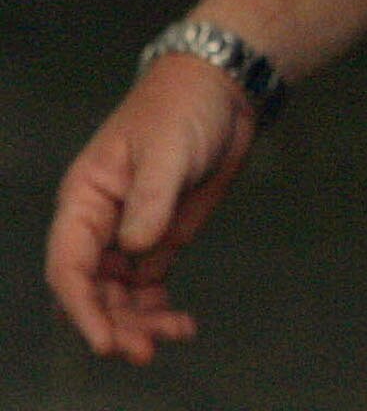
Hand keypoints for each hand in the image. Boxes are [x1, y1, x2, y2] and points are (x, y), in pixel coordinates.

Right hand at [45, 56, 257, 361]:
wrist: (225, 89)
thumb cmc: (184, 106)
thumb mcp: (167, 148)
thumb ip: (151, 198)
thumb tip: (134, 248)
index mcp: (86, 199)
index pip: (68, 265)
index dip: (81, 308)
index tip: (103, 341)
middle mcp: (101, 224)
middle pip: (92, 291)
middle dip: (113, 325)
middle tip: (145, 350)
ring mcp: (131, 234)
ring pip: (119, 297)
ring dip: (137, 324)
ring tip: (173, 336)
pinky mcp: (162, 238)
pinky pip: (148, 288)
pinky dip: (158, 311)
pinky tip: (181, 325)